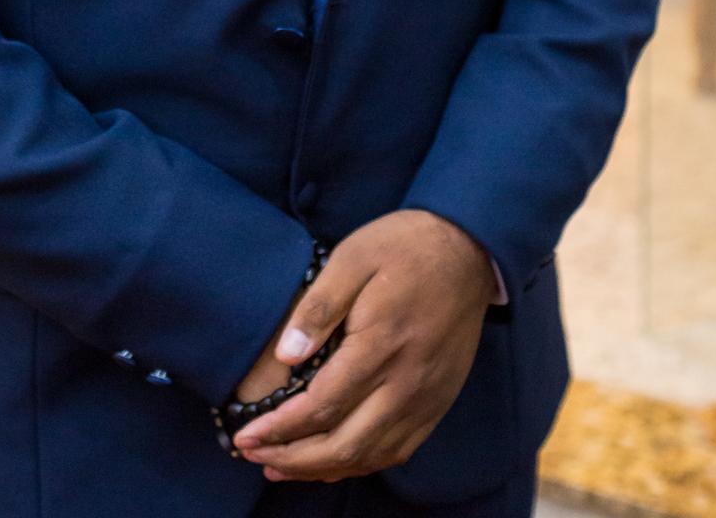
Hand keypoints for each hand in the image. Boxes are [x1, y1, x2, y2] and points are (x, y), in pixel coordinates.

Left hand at [232, 209, 496, 482]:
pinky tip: (336, 461)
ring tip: (283, 467)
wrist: (467, 249)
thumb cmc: (404, 247)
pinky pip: (398, 449)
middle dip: (293, 459)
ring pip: (370, 455)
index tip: (247, 435)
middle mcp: (405, 383)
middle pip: (344, 444)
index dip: (280, 429)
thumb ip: (319, 306)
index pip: (322, 406)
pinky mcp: (438, 401)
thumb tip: (286, 356)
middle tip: (254, 455)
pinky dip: (362, 464)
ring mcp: (426, 398)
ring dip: (322, 469)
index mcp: (380, 345)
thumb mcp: (353, 257)